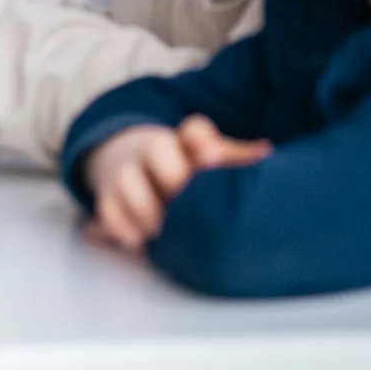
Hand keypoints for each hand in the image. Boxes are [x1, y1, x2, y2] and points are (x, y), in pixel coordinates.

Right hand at [85, 116, 270, 250]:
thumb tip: (264, 152)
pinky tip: (136, 239)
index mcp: (186, 143)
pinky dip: (118, 223)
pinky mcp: (109, 195)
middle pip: (157, 148)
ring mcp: (129, 171)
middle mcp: (155, 151)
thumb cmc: (186, 166)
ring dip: (143, 204)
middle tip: (179, 193)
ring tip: (159, 230)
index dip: (202, 141)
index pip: (194, 130)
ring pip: (127, 177)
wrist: (135, 161)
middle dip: (169, 171)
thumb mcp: (212, 159)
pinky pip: (106, 206)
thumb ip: (235, 158)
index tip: (211, 157)